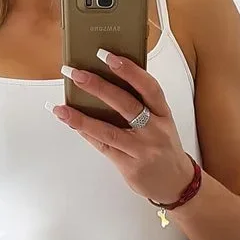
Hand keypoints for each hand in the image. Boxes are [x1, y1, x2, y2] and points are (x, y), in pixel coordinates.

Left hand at [52, 52, 193, 205]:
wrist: (177, 183)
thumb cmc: (164, 148)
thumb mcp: (161, 123)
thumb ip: (142, 106)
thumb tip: (108, 83)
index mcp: (163, 114)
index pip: (148, 87)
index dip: (129, 70)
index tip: (108, 56)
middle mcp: (155, 130)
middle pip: (125, 105)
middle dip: (98, 87)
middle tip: (76, 74)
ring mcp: (142, 150)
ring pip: (109, 130)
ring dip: (82, 117)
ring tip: (62, 107)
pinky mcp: (130, 167)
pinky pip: (104, 146)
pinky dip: (86, 133)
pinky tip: (71, 123)